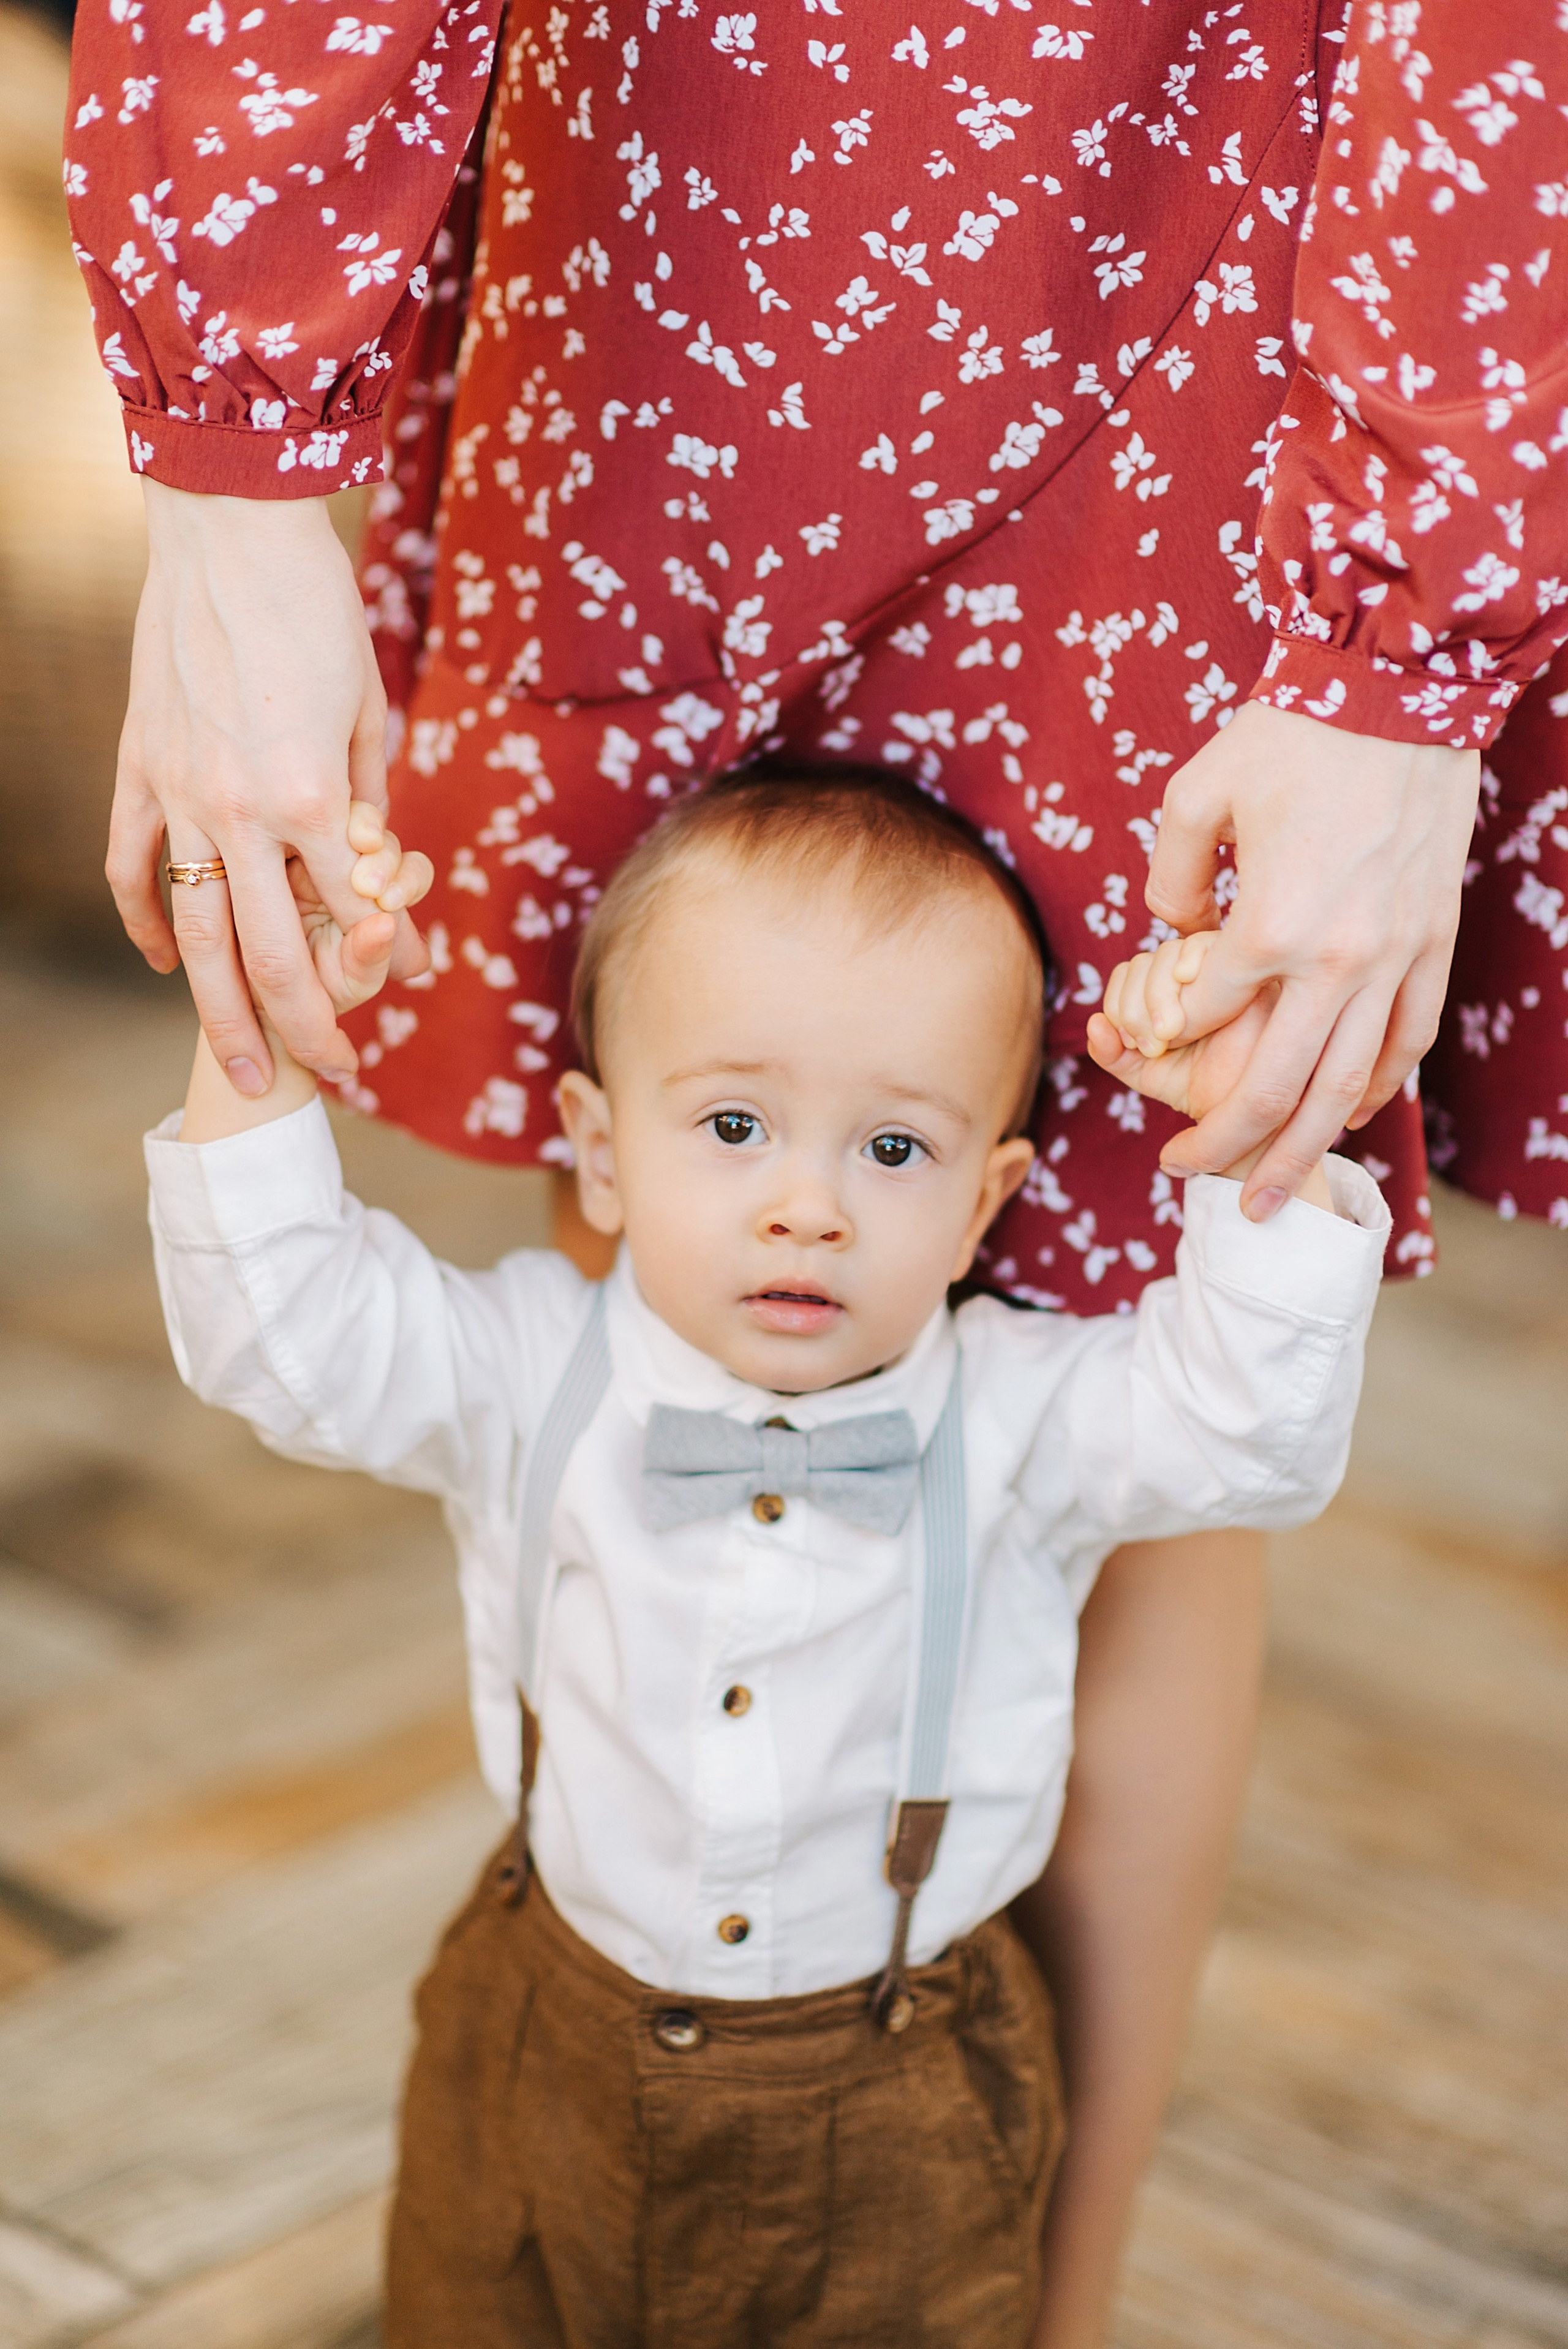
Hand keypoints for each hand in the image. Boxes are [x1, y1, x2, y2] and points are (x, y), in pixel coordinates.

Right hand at [110, 482, 425, 1096]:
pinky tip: (165, 967)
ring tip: (239, 1071)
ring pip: (197, 935)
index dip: (392, 954)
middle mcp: (241, 811)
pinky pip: (133, 868)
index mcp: (311, 797)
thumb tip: (379, 877)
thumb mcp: (365, 716)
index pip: (359, 911)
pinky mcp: (138, 770)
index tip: (411, 981)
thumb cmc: (317, 614)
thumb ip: (365, 804)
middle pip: (274, 955)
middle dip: (308, 1028)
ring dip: (221, 1012)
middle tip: (335, 1076)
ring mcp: (180, 796)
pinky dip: (146, 923)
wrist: (229, 534)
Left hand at [1088, 933, 1275, 1137]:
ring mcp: (1227, 967)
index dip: (1119, 1003)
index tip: (1133, 1045)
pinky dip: (1187, 970)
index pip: (1131, 972)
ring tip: (1170, 1037)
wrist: (1255, 1115)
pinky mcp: (1256, 968)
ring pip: (1172, 951)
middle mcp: (1199, 975)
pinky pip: (1209, 947)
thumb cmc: (1209, 1092)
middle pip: (1147, 959)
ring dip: (1156, 994)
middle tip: (1150, 1045)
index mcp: (1172, 994)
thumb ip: (1114, 1052)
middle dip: (1133, 1004)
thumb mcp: (1148, 1073)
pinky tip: (1187, 1008)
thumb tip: (1093, 1024)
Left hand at [1143, 702, 1478, 1217]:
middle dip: (1228, 1149)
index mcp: (1269, 929)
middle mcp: (1338, 962)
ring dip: (1308, 1149)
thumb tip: (1171, 931)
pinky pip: (1408, 1040)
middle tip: (1189, 1179)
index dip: (1167, 1032)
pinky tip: (1350, 1116)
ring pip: (1348, 1085)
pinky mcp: (1435, 944)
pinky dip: (1378, 1088)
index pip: (1204, 1015)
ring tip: (1273, 1196)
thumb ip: (1168, 876)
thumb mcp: (1193, 795)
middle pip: (1275, 1088)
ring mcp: (1396, 959)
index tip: (1147, 1031)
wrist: (1403, 687)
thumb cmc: (1291, 734)